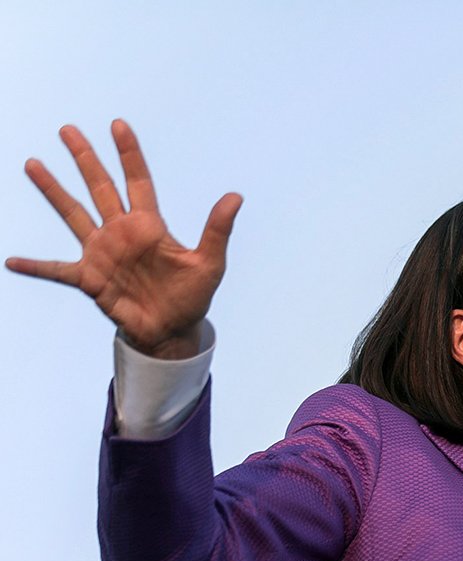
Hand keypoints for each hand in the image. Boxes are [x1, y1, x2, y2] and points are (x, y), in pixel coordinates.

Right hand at [5, 120, 240, 358]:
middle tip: (68, 129)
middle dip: (85, 158)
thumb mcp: (209, 264)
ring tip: (33, 164)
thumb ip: (218, 231)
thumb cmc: (191, 296)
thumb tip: (236, 196)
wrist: (172, 330)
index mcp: (149, 226)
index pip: (138, 181)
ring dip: (53, 190)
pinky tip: (12, 261)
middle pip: (99, 186)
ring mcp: (101, 253)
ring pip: (73, 213)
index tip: (118, 125)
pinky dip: (36, 266)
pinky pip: (56, 270)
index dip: (129, 154)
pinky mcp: (89, 279)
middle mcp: (121, 232)